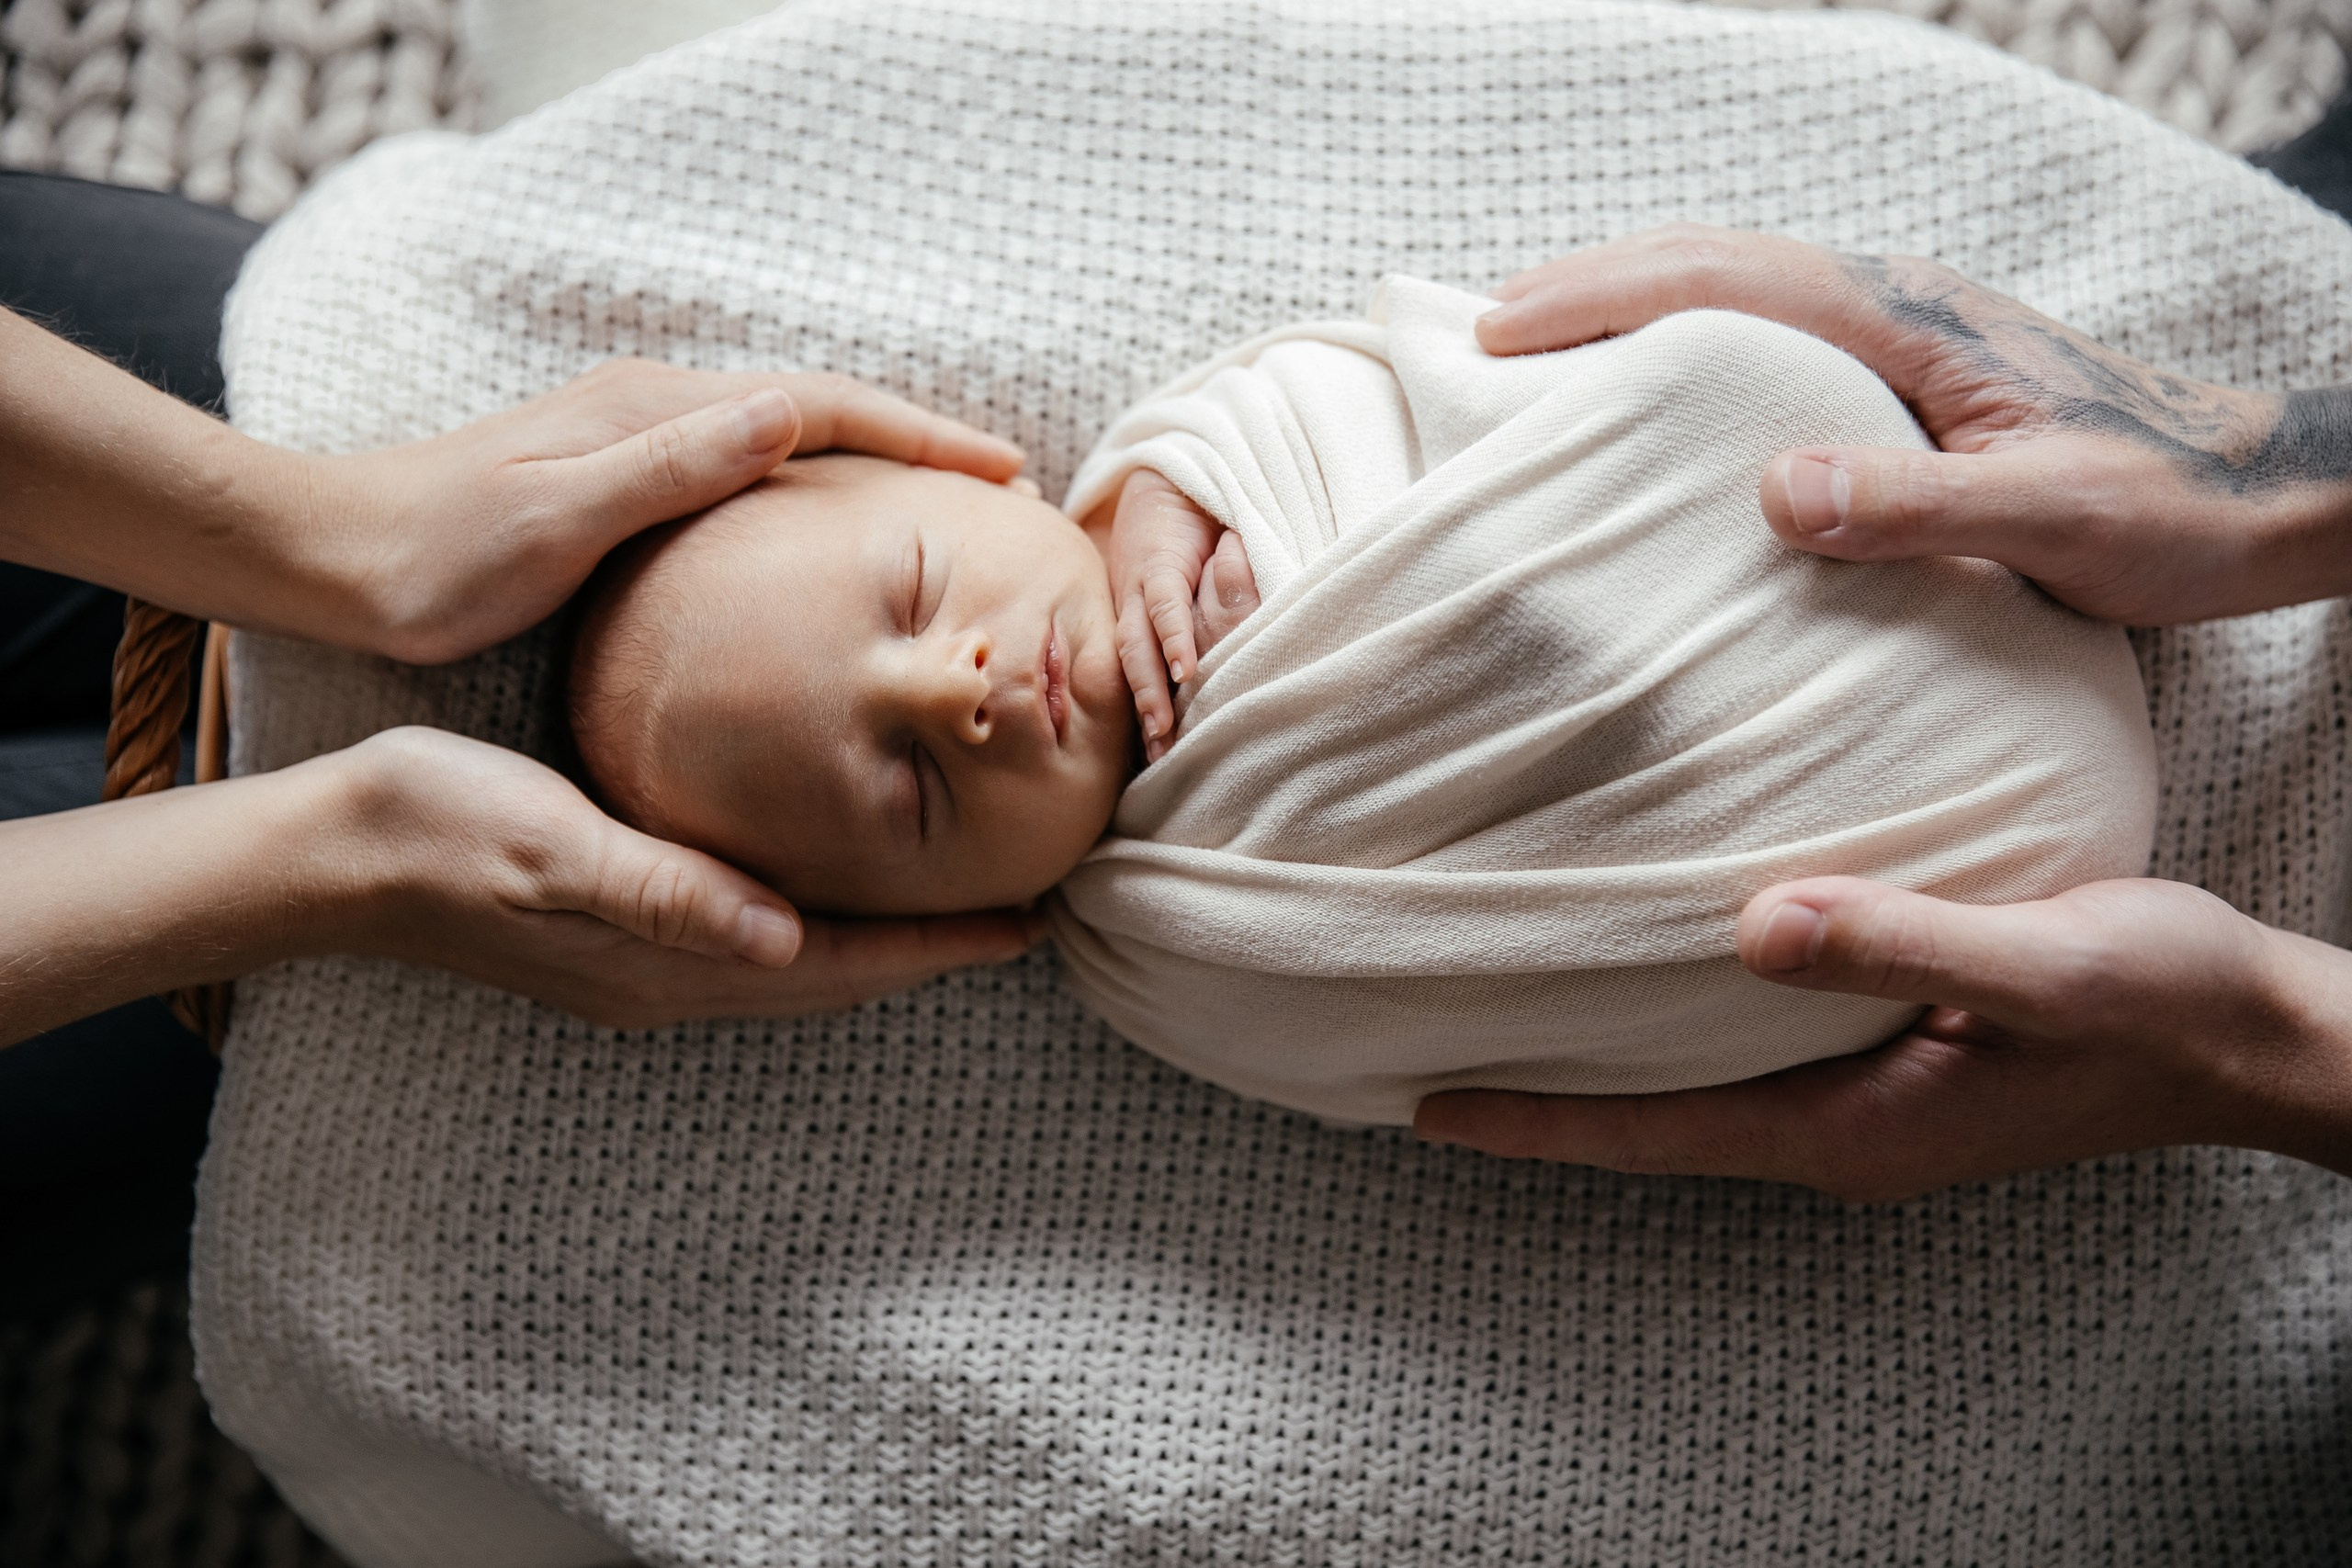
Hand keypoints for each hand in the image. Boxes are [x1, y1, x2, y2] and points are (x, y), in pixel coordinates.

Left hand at [315, 361, 1027, 662]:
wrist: (332, 558)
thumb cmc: (436, 555)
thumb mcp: (556, 517)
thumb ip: (670, 465)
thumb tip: (786, 411)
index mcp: (656, 411)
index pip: (821, 407)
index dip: (919, 437)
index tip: (1000, 472)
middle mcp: (657, 409)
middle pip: (820, 413)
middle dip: (917, 446)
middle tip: (1002, 489)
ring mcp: (640, 440)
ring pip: (790, 442)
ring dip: (873, 469)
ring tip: (945, 512)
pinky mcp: (623, 478)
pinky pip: (753, 474)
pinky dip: (818, 493)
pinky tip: (834, 540)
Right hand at [321, 728, 1041, 1025]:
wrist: (333, 849)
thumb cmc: (441, 825)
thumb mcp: (554, 844)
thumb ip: (666, 891)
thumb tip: (782, 939)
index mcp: (670, 962)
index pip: (841, 965)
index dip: (940, 947)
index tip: (1035, 924)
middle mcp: (672, 980)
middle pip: (839, 977)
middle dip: (936, 952)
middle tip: (1031, 915)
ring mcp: (645, 967)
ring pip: (803, 966)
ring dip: (884, 944)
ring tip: (961, 907)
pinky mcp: (622, 934)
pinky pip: (757, 943)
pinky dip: (821, 925)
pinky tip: (832, 885)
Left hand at [1106, 468, 1260, 760]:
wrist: (1176, 470)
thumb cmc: (1189, 530)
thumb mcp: (1196, 583)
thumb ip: (1205, 620)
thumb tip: (1219, 672)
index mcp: (1137, 618)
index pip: (1138, 675)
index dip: (1149, 715)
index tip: (1159, 761)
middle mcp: (1131, 609)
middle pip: (1132, 672)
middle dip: (1145, 718)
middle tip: (1158, 764)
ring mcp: (1140, 587)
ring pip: (1139, 648)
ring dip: (1149, 691)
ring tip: (1162, 732)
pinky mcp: (1158, 560)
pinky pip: (1163, 605)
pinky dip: (1173, 638)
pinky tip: (1183, 670)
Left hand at [1415, 877, 2351, 1198]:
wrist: (2256, 1032)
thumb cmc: (2164, 1004)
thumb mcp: (2045, 965)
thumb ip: (1903, 943)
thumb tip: (1753, 922)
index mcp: (1854, 1129)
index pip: (1656, 1134)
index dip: (1539, 1121)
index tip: (1423, 1106)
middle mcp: (1839, 1128)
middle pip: (1651, 1121)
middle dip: (1541, 1098)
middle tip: (1417, 1050)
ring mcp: (1860, 1095)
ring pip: (1691, 1084)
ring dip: (1597, 1058)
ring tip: (1492, 1011)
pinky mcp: (1884, 1051)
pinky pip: (1745, 1045)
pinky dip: (1671, 1017)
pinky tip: (1635, 968)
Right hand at [1478, 224, 2351, 623]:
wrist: (2272, 490)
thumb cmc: (2175, 511)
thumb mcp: (2054, 519)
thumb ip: (1919, 504)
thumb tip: (1771, 488)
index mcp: (1913, 325)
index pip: (1728, 287)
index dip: (1605, 303)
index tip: (1500, 331)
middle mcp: (1900, 308)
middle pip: (1716, 262)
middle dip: (1590, 283)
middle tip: (1480, 325)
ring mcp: (1907, 333)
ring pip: (1740, 287)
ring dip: (1633, 300)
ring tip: (1539, 341)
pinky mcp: (1914, 373)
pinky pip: (1771, 332)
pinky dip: (1689, 337)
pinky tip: (1661, 389)